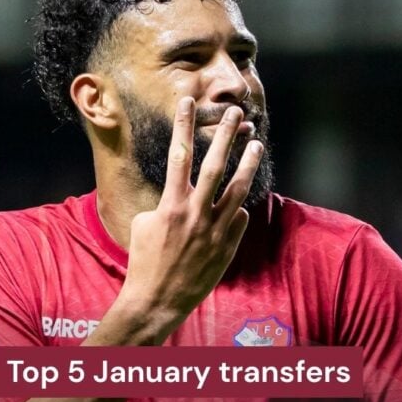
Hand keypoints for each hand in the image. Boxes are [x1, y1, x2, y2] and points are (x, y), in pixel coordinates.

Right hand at [116, 97, 262, 337]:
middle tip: (235, 114)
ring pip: (237, 190)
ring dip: (248, 164)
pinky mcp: (227, 248)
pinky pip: (237, 220)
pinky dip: (236, 211)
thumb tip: (184, 197)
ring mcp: (215, 231)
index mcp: (171, 205)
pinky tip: (236, 207)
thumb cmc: (144, 262)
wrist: (157, 301)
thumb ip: (166, 205)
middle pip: (214, 166)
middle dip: (225, 136)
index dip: (183, 125)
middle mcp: (195, 214)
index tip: (188, 101)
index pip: (179, 155)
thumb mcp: (144, 225)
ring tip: (256, 144)